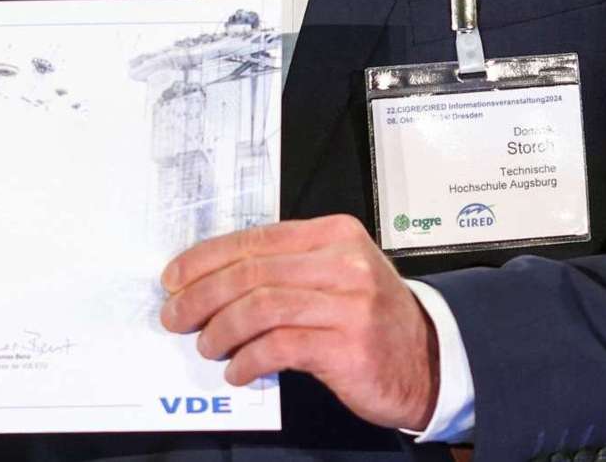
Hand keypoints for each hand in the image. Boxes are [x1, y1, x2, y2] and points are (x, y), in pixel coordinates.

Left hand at [159, 215, 438, 431]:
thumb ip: (285, 269)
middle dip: (202, 295)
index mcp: (334, 235)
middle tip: (175, 316)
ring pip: (261, 307)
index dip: (205, 258)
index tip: (174, 278)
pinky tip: (238, 370)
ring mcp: (349, 304)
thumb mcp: (336, 275)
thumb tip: (210, 282)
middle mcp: (343, 263)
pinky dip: (249, 359)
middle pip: (252, 272)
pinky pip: (280, 347)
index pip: (255, 239)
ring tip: (206, 346)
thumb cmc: (372, 318)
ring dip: (221, 329)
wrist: (430, 360)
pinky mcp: (348, 346)